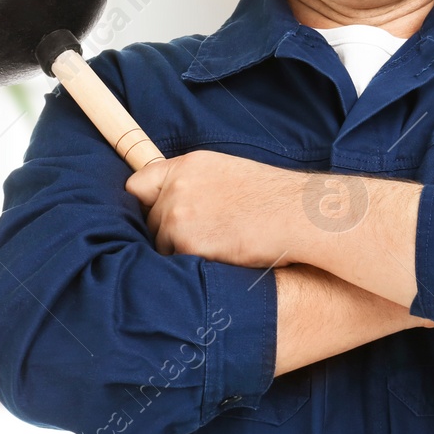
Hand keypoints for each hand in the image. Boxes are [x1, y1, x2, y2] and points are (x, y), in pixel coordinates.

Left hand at [125, 150, 302, 266]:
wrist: (296, 216)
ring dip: (180, 252)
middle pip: (149, 220)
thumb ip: (194, 184)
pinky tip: (219, 260)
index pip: (138, 184)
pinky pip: (176, 263)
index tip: (153, 217)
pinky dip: (192, 267)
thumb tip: (175, 203)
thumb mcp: (227, 173)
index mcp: (186, 166)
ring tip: (216, 250)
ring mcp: (178, 216)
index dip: (143, 205)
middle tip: (199, 241)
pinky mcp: (186, 244)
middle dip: (166, 234)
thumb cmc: (272, 198)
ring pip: (161, 245)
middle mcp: (176, 188)